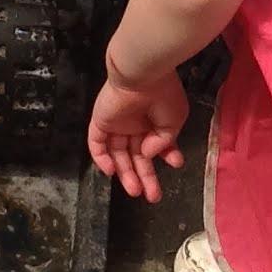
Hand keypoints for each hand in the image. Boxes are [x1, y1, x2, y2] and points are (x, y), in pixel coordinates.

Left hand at [88, 70, 189, 201]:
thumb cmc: (162, 95)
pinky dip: (101, 159)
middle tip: (152, 196)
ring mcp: (117, 124)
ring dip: (126, 173)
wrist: (142, 75)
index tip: (175, 164)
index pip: (157, 144)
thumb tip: (148, 153)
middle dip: (145, 176)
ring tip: (135, 191)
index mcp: (153, 120)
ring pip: (118, 154)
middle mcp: (135, 123)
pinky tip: (112, 172)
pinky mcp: (101, 122)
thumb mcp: (174, 121)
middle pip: (136, 155)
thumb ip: (164, 142)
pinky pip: (97, 144)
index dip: (166, 156)